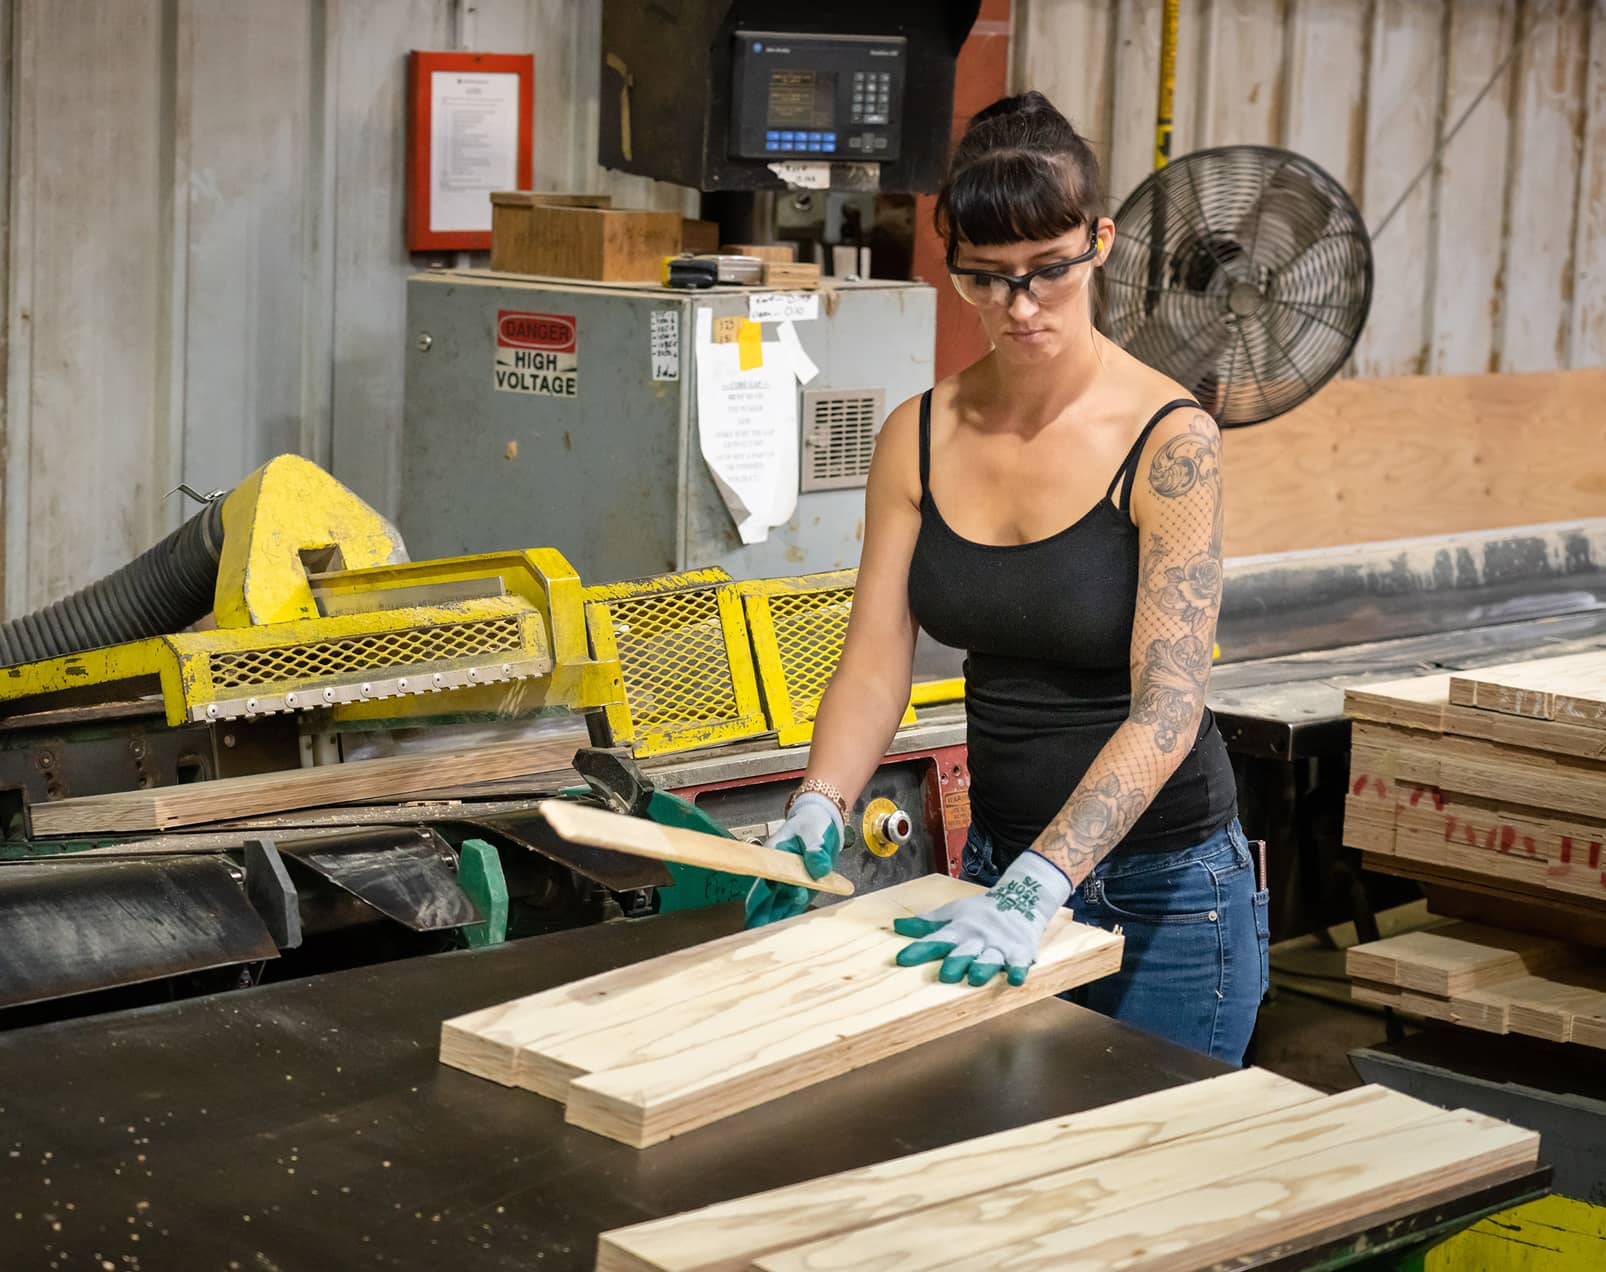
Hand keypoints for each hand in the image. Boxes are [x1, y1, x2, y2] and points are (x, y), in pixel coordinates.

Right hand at [744, 792, 845, 927]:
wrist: (822, 821)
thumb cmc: (812, 822)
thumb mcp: (814, 832)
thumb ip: (815, 849)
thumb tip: (819, 869)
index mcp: (773, 856)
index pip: (764, 880)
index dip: (759, 897)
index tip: (754, 912)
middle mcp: (777, 871)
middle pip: (764, 896)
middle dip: (759, 914)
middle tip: (754, 932)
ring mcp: (789, 881)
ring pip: (776, 903)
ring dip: (772, 919)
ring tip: (766, 938)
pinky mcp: (802, 886)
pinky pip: (793, 904)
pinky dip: (789, 915)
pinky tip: (784, 930)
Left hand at [893, 851, 1071, 985]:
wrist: (1022, 898)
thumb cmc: (981, 911)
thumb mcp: (953, 912)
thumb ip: (926, 924)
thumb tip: (896, 926)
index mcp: (959, 928)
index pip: (936, 939)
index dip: (919, 950)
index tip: (902, 959)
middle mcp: (978, 938)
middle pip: (964, 951)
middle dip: (956, 963)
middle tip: (945, 975)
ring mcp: (999, 945)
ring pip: (990, 959)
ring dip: (983, 967)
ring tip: (975, 978)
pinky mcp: (1020, 951)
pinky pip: (1019, 963)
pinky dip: (1018, 970)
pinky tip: (1016, 979)